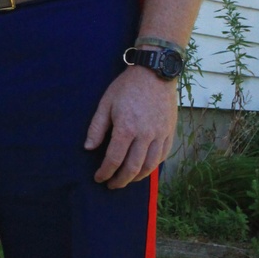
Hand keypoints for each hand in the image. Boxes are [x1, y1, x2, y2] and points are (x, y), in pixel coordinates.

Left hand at [84, 67, 177, 187]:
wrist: (155, 72)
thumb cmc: (127, 87)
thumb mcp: (106, 103)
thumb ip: (97, 128)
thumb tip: (88, 148)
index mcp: (126, 129)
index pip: (114, 159)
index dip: (105, 172)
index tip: (99, 178)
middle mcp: (145, 135)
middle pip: (133, 168)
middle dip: (121, 180)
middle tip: (112, 185)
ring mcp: (160, 134)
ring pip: (150, 165)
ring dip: (137, 177)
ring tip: (127, 180)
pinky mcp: (170, 131)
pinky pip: (163, 156)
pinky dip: (153, 166)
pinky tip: (145, 168)